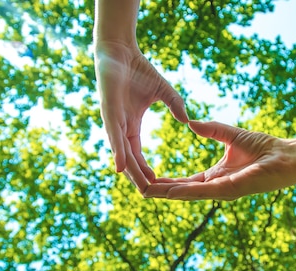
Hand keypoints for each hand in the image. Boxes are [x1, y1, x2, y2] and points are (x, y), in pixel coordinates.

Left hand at [95, 41, 188, 191]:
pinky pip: (114, 137)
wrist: (120, 50)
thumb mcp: (163, 91)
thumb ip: (175, 105)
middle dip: (140, 178)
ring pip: (121, 153)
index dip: (146, 170)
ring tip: (140, 190)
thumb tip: (187, 121)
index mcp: (131, 125)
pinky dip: (117, 153)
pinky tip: (121, 168)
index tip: (157, 185)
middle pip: (130, 160)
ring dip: (130, 172)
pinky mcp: (108, 113)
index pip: (138, 154)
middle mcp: (120, 127)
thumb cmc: (138, 68)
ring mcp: (113, 121)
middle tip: (151, 195)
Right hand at [144, 121, 295, 199]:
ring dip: (166, 194)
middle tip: (138, 189)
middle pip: (182, 191)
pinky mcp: (231, 189)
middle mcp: (217, 187)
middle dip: (160, 191)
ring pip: (187, 194)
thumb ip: (212, 130)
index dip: (166, 182)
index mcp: (217, 177)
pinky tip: (169, 191)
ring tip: (145, 192)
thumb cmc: (267, 148)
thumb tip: (192, 122)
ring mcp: (223, 191)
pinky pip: (203, 191)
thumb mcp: (232, 135)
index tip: (147, 178)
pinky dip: (185, 192)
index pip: (186, 182)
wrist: (288, 156)